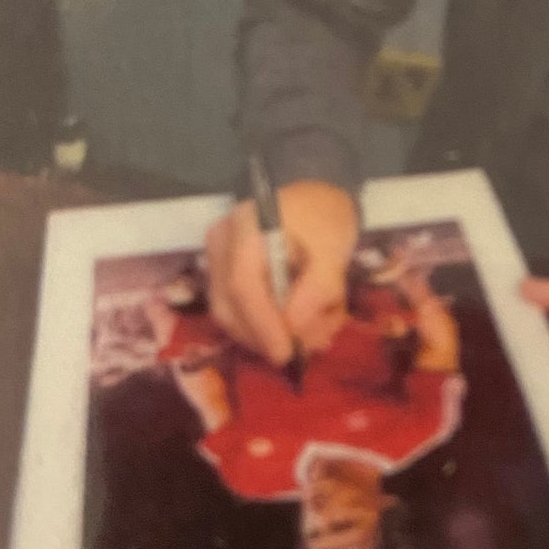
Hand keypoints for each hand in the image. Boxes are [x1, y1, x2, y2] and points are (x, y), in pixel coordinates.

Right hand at [205, 180, 358, 364]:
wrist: (312, 195)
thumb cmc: (323, 217)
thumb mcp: (333, 248)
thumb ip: (319, 286)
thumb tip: (294, 327)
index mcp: (246, 228)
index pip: (244, 285)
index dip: (263, 325)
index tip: (286, 354)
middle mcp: (220, 245)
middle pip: (229, 307)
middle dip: (266, 337)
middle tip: (306, 349)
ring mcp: (216, 261)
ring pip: (230, 316)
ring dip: (268, 336)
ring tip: (311, 333)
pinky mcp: (222, 276)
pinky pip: (236, 312)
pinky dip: (265, 327)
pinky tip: (296, 325)